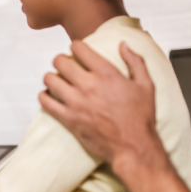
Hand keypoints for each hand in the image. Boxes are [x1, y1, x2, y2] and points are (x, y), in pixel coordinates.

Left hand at [38, 40, 162, 170]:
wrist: (133, 147)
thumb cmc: (141, 118)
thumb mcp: (146, 85)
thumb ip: (135, 61)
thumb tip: (123, 45)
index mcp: (107, 74)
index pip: (79, 48)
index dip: (76, 46)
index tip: (77, 50)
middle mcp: (89, 85)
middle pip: (60, 61)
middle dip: (61, 60)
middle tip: (65, 65)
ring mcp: (76, 102)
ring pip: (49, 79)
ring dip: (52, 77)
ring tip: (57, 79)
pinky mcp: (69, 118)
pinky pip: (46, 102)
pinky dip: (44, 96)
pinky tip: (50, 96)